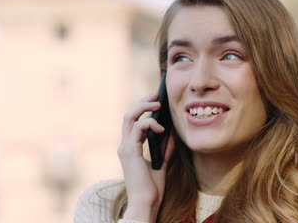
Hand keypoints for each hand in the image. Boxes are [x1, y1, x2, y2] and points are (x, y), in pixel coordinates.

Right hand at [117, 90, 175, 221]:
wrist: (146, 204)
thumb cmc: (152, 189)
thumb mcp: (161, 164)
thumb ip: (165, 149)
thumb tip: (172, 134)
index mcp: (131, 148)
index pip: (134, 121)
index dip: (144, 108)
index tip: (158, 100)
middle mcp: (125, 145)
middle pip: (129, 115)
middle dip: (143, 101)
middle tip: (157, 93)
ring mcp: (125, 148)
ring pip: (129, 117)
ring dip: (144, 107)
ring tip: (158, 104)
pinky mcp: (130, 152)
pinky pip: (137, 129)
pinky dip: (149, 124)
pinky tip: (162, 128)